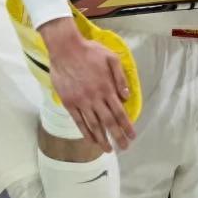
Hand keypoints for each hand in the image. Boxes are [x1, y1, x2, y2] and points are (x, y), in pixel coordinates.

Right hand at [45, 24, 135, 149]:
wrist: (65, 48)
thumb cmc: (89, 51)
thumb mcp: (111, 58)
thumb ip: (120, 78)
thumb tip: (127, 97)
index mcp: (107, 88)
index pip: (120, 112)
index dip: (127, 126)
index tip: (132, 136)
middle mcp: (95, 98)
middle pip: (108, 122)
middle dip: (117, 137)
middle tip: (124, 147)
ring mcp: (81, 101)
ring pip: (93, 125)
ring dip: (101, 139)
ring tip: (108, 149)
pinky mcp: (68, 102)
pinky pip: (78, 121)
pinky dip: (85, 132)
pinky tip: (91, 140)